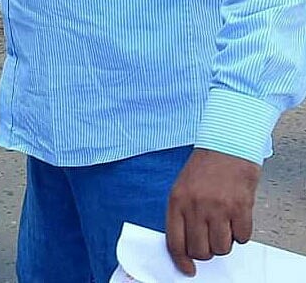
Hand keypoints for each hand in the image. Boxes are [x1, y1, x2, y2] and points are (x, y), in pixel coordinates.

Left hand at [166, 148, 260, 275]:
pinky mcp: (240, 208)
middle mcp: (196, 206)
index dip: (182, 261)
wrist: (227, 148)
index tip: (188, 269)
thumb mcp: (181, 189)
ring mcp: (218, 208)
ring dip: (224, 242)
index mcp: (177, 201)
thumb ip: (181, 215)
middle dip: (206, 251)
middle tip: (210, 239)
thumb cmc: (203, 170)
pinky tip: (236, 217)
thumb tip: (185, 245)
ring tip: (223, 225)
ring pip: (222, 248)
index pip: (175, 242)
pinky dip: (241, 233)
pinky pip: (242, 238)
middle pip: (200, 251)